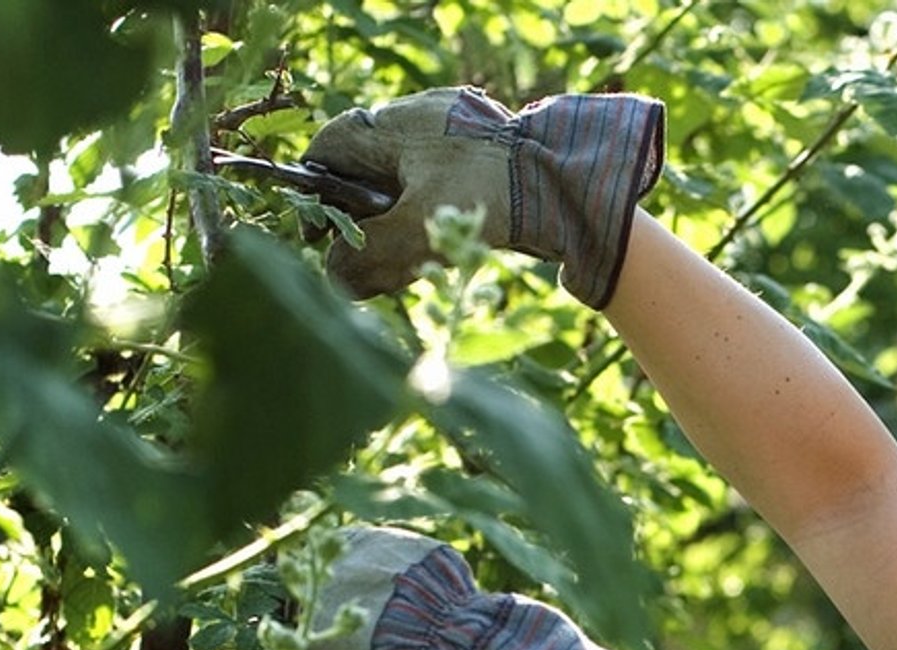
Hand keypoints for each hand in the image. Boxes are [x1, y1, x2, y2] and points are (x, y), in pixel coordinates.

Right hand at [300, 87, 663, 304]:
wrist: (577, 191)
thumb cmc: (492, 197)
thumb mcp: (419, 229)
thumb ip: (367, 256)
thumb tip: (334, 279)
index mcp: (397, 124)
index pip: (332, 149)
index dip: (318, 192)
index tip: (322, 235)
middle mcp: (426, 122)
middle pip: (371, 173)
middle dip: (368, 222)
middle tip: (375, 262)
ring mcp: (462, 139)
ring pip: (411, 188)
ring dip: (405, 229)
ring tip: (416, 264)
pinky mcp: (492, 162)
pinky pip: (449, 193)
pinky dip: (442, 224)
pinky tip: (452, 252)